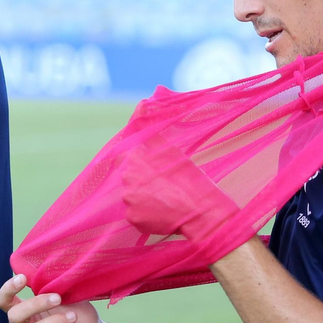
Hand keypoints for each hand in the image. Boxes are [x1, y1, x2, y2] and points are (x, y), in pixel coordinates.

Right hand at [0, 274, 110, 322]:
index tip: (23, 278)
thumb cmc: (81, 319)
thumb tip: (44, 269)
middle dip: (36, 304)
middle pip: (14, 316)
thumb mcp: (68, 298)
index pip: (4, 302)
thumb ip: (53, 287)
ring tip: (73, 317)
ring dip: (54, 322)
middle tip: (58, 298)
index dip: (8, 290)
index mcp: (25, 314)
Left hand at [119, 140, 239, 240]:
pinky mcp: (133, 218)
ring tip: (166, 198)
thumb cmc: (189, 178)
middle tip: (163, 183)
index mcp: (134, 159)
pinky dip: (146, 213)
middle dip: (142, 178)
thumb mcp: (171, 150)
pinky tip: (163, 211)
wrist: (199, 211)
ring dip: (144, 196)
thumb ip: (150, 130)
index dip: (136, 158)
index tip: (149, 164)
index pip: (123, 153)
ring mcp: (128, 200)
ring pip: (132, 195)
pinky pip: (136, 213)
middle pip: (129, 176)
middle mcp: (126, 179)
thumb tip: (141, 104)